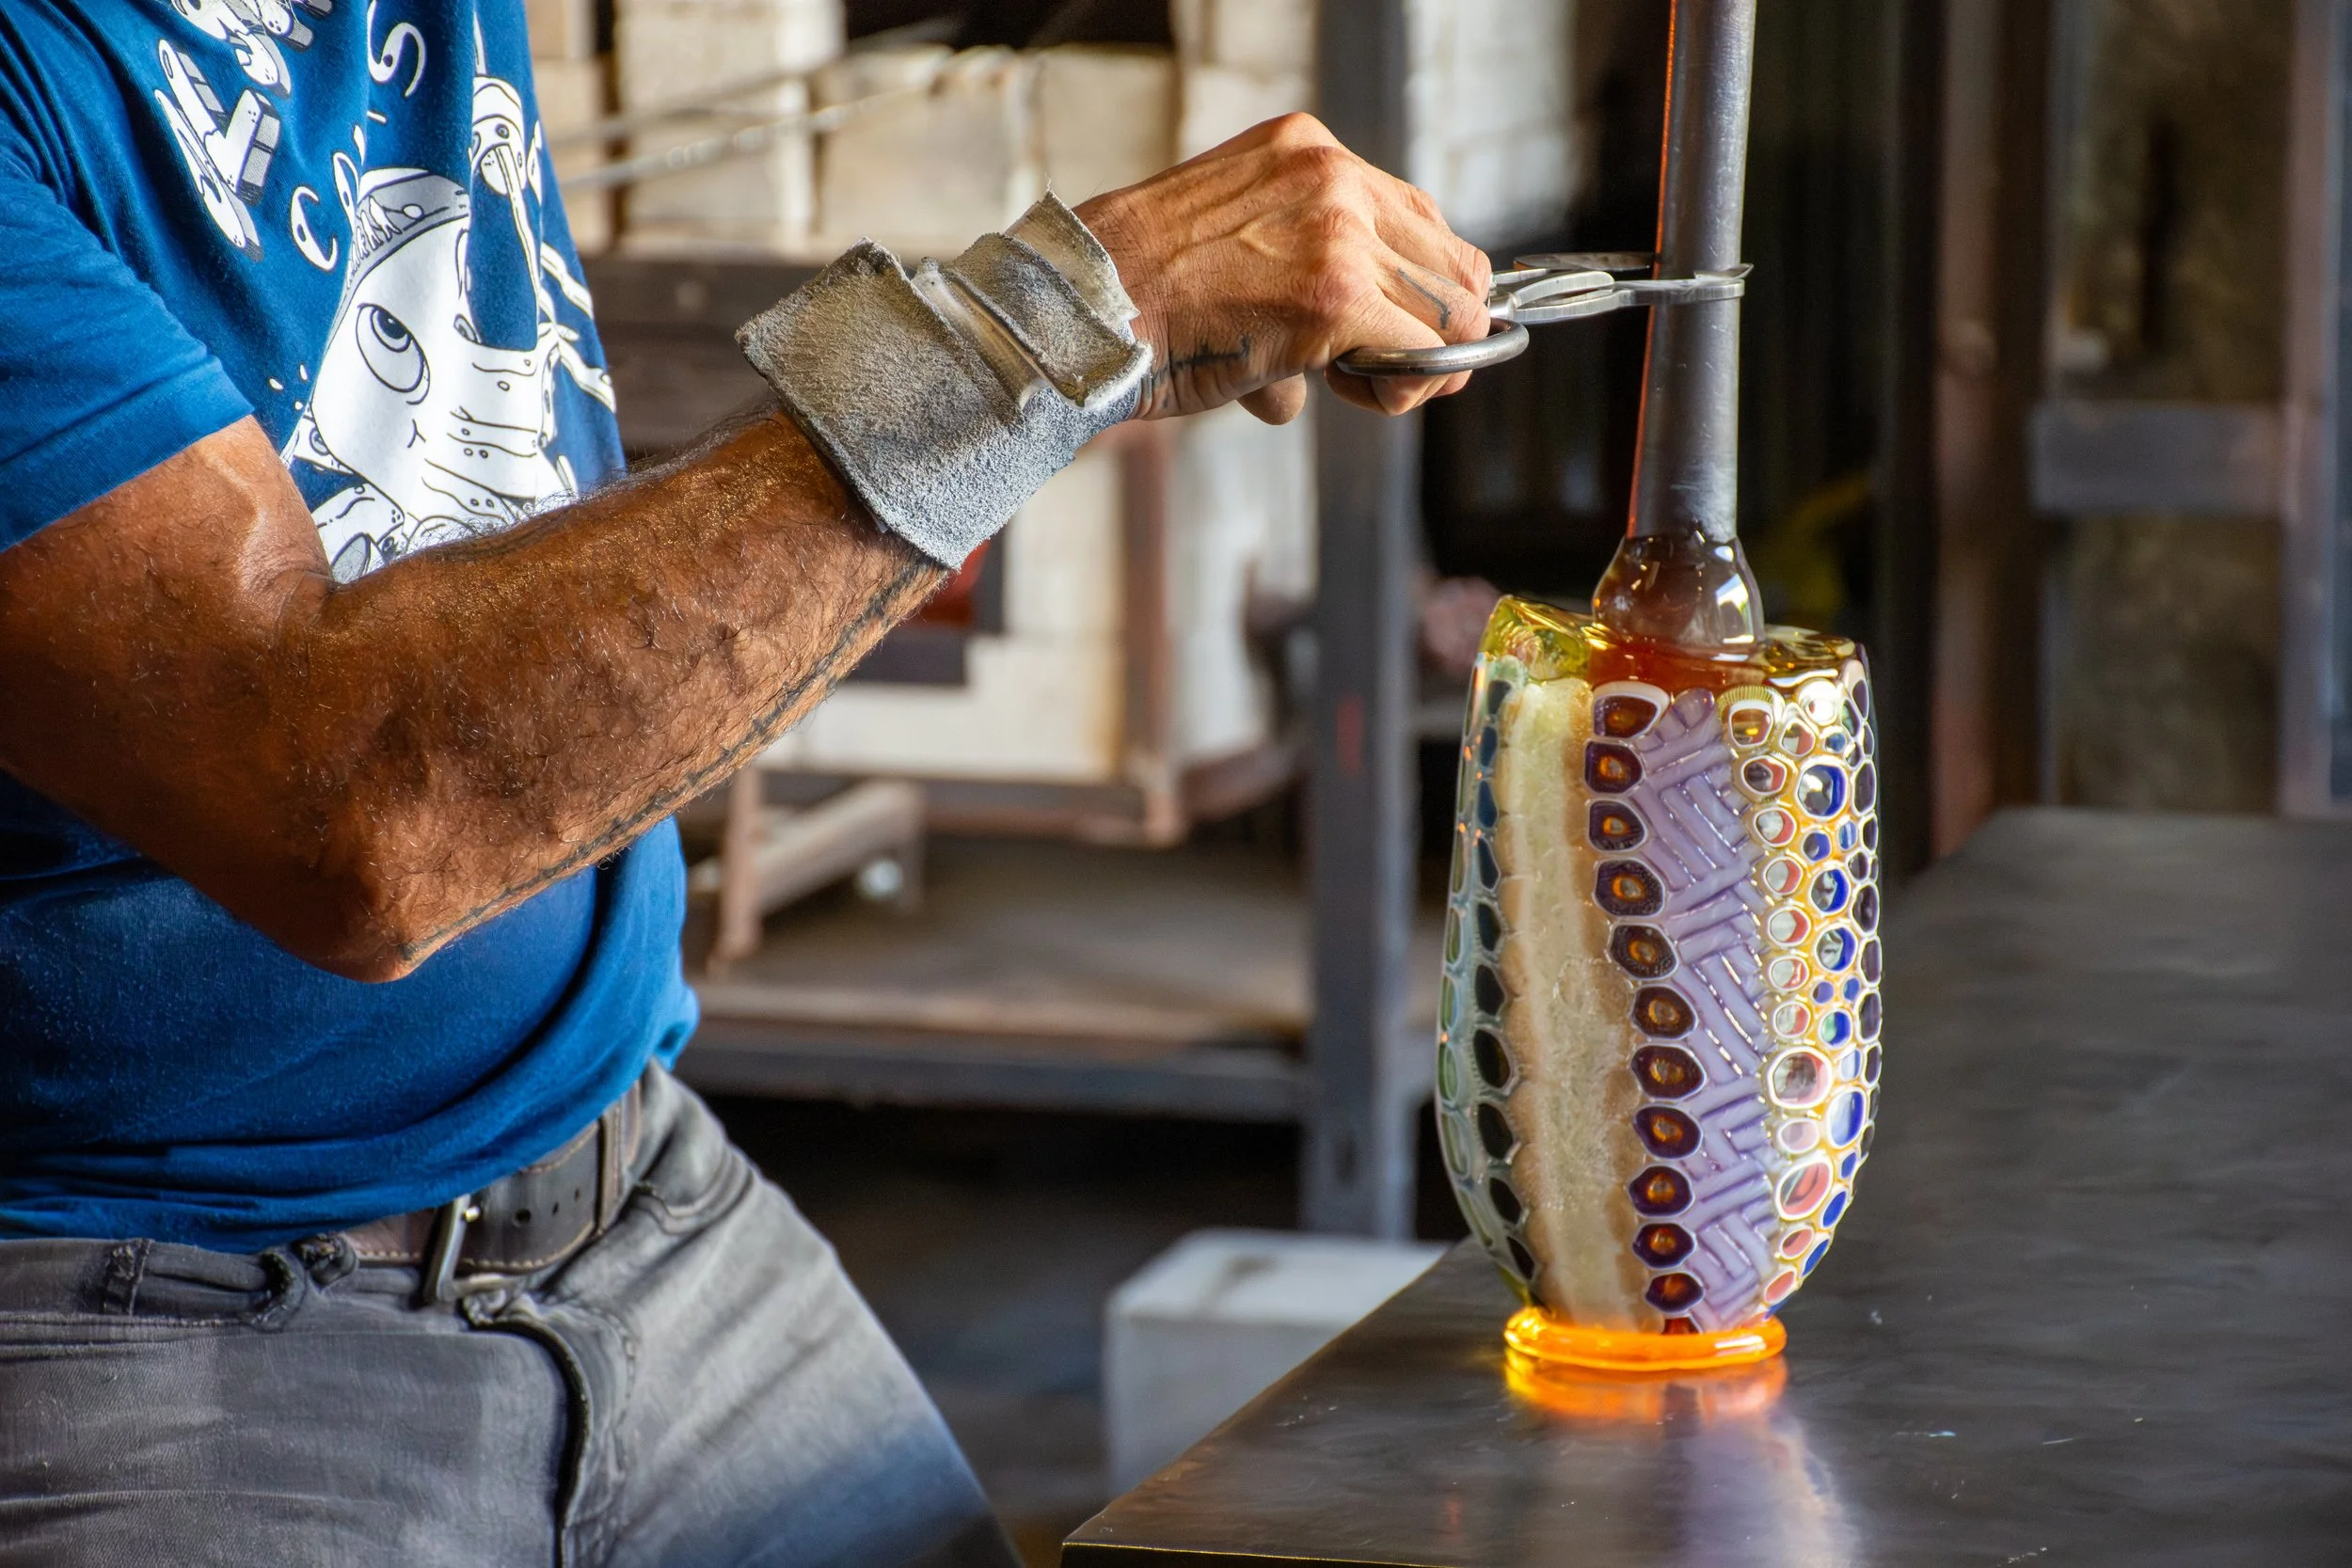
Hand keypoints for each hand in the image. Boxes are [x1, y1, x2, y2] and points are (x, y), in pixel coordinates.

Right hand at [1075, 114, 1494, 422]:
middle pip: (1451, 260)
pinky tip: (1349, 394)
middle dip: (1433, 327)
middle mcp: (1332, 176)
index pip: (1415, 217)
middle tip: (1382, 370)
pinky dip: (1400, 389)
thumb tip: (1357, 347)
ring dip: (1415, 362)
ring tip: (1354, 384)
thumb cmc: (1138, 295)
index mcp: (1306, 150)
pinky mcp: (1337, 298)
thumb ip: (1301, 262)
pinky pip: (1422, 355)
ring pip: (1451, 309)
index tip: (1395, 331)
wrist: (1082, 311)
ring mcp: (1339, 233)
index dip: (1419, 287)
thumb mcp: (1229, 239)